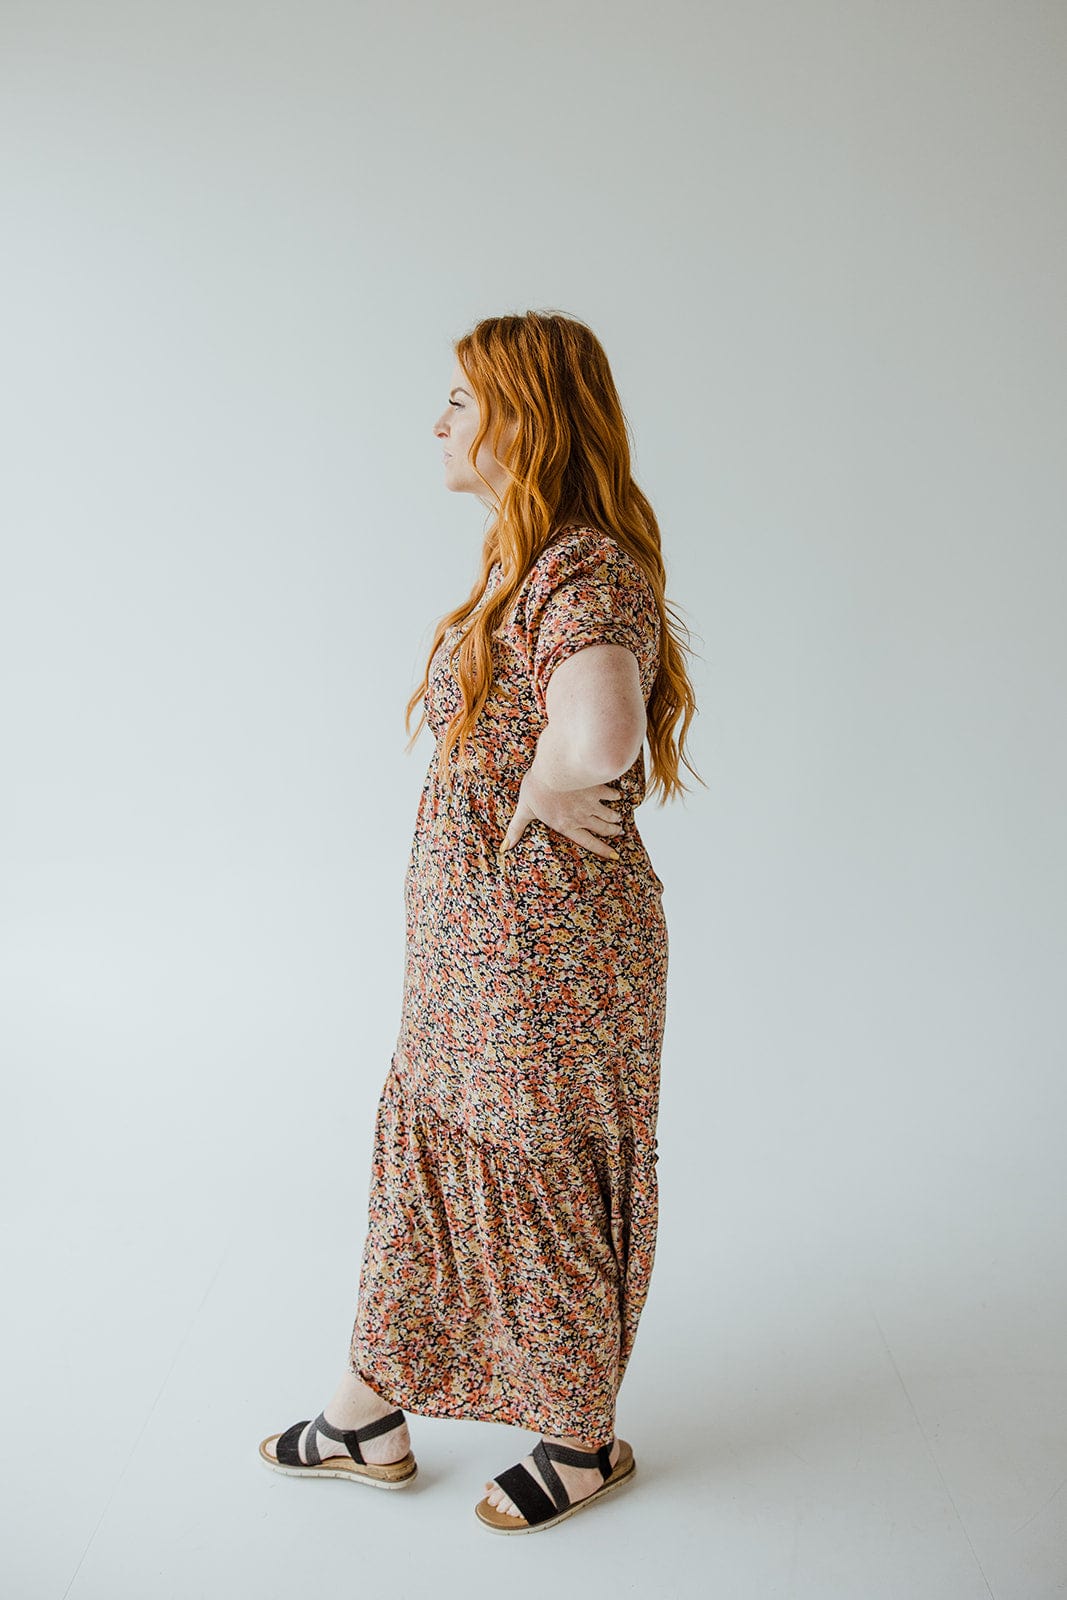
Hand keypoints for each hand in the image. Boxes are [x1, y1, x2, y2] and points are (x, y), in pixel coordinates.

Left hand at [500, 766, 623, 860]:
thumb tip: (504, 847)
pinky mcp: (596, 788)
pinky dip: (615, 797)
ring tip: (619, 819)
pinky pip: (610, 794)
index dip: (603, 850)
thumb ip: (516, 829)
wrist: (555, 768)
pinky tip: (617, 796)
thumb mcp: (524, 810)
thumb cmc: (537, 788)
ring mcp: (591, 803)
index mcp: (566, 825)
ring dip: (614, 818)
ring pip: (608, 814)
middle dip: (612, 831)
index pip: (588, 843)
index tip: (615, 856)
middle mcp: (582, 817)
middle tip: (618, 831)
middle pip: (602, 829)